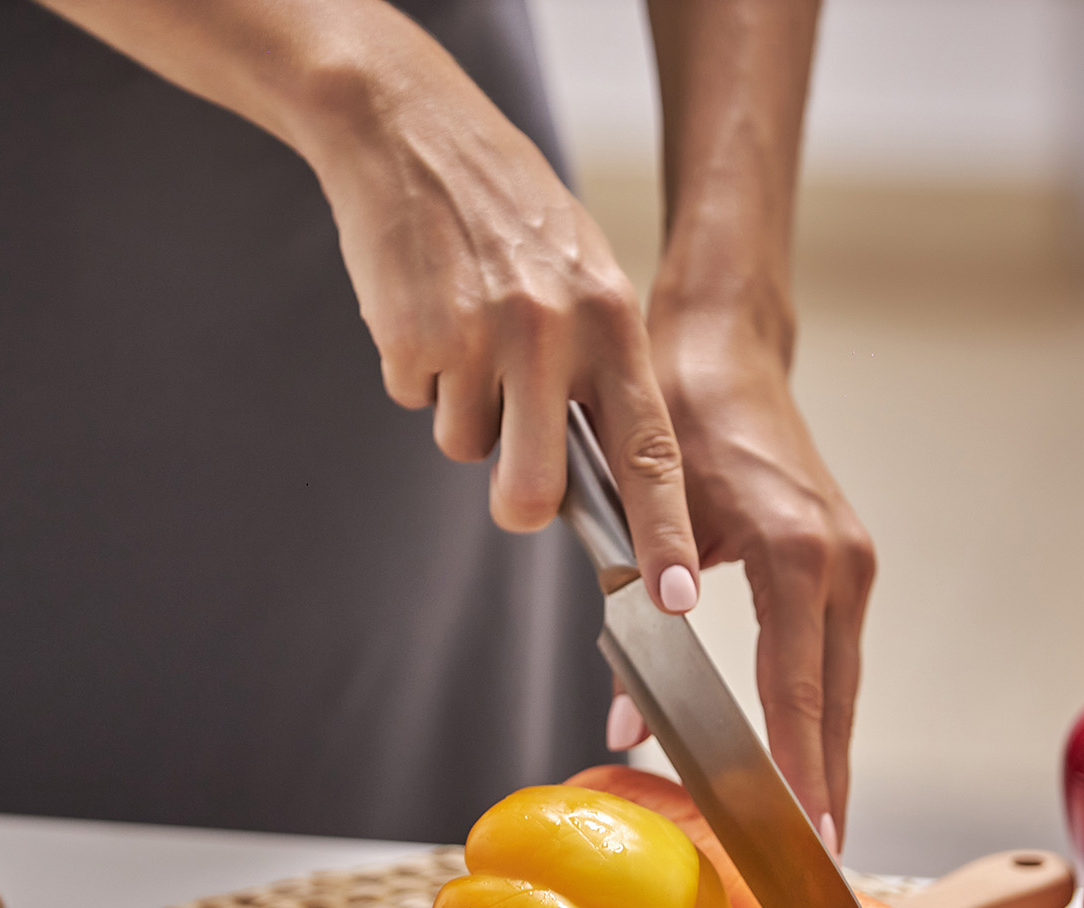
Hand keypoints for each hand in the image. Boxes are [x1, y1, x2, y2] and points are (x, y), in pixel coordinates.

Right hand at [29, 0, 699, 610]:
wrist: (409, 131)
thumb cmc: (506, 210)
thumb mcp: (583, 274)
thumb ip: (598, 368)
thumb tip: (603, 475)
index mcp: (611, 320)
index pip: (648, 449)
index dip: (663, 534)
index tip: (675, 599)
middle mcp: (553, 333)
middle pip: (534, 491)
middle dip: (520, 505)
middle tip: (514, 487)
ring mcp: (478, 338)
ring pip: (465, 446)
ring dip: (459, 410)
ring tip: (464, 333)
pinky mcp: (410, 339)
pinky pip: (414, 402)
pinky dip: (416, 373)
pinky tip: (426, 312)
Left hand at [608, 306, 874, 851]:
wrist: (722, 348)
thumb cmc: (677, 419)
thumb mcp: (641, 526)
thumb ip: (635, 630)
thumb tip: (628, 724)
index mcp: (798, 555)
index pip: (797, 690)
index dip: (799, 769)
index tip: (804, 834)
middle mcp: (841, 562)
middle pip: (836, 701)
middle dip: (828, 783)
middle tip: (818, 864)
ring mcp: (851, 559)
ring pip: (841, 681)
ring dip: (830, 751)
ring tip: (818, 827)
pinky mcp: (843, 557)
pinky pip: (833, 652)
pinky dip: (821, 706)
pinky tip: (808, 751)